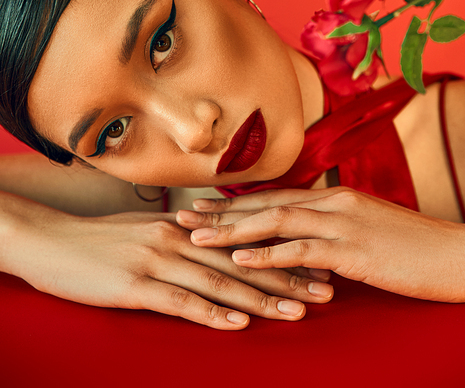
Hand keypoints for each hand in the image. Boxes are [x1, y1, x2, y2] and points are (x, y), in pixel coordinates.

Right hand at [5, 196, 333, 328]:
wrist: (52, 240)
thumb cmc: (102, 240)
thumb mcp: (148, 231)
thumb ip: (185, 239)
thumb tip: (217, 247)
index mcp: (185, 226)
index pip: (245, 241)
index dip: (283, 253)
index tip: (319, 264)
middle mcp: (179, 238)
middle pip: (243, 260)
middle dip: (288, 276)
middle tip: (326, 290)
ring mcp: (158, 260)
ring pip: (220, 280)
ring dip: (262, 297)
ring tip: (298, 311)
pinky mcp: (136, 284)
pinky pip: (180, 301)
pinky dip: (212, 313)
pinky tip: (238, 324)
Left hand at [177, 187, 464, 302]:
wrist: (457, 253)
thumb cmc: (415, 247)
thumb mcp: (370, 231)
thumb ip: (336, 231)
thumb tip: (308, 243)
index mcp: (336, 197)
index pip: (276, 197)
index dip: (237, 202)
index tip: (204, 206)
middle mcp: (333, 203)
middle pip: (266, 203)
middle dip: (221, 211)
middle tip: (182, 216)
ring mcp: (342, 224)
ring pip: (274, 220)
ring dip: (231, 229)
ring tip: (195, 236)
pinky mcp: (352, 249)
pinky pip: (301, 249)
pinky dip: (266, 253)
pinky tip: (239, 259)